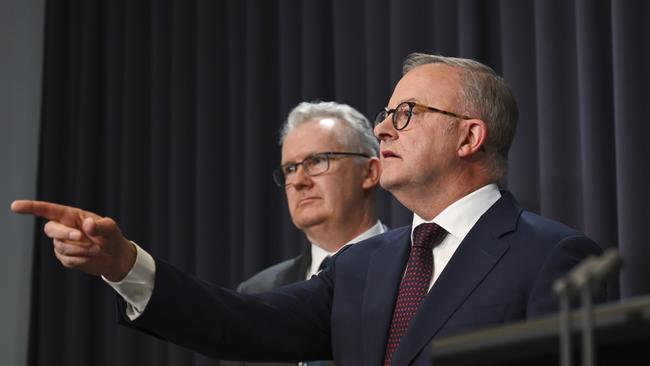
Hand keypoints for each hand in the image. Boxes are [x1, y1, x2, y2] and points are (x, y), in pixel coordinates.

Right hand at [10, 200, 136, 281]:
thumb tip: (87, 224)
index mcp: (72, 216)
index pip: (48, 210)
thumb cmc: (112, 237)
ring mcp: (62, 244)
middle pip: (51, 229)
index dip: (31, 208)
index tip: (15, 206)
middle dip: (65, 234)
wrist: (115, 256)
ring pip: (62, 247)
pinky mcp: (65, 258)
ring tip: (97, 249)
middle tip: (82, 237)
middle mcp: (63, 228)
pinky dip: (82, 259)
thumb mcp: (110, 228)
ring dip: (81, 250)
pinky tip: (92, 256)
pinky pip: (68, 260)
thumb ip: (100, 225)